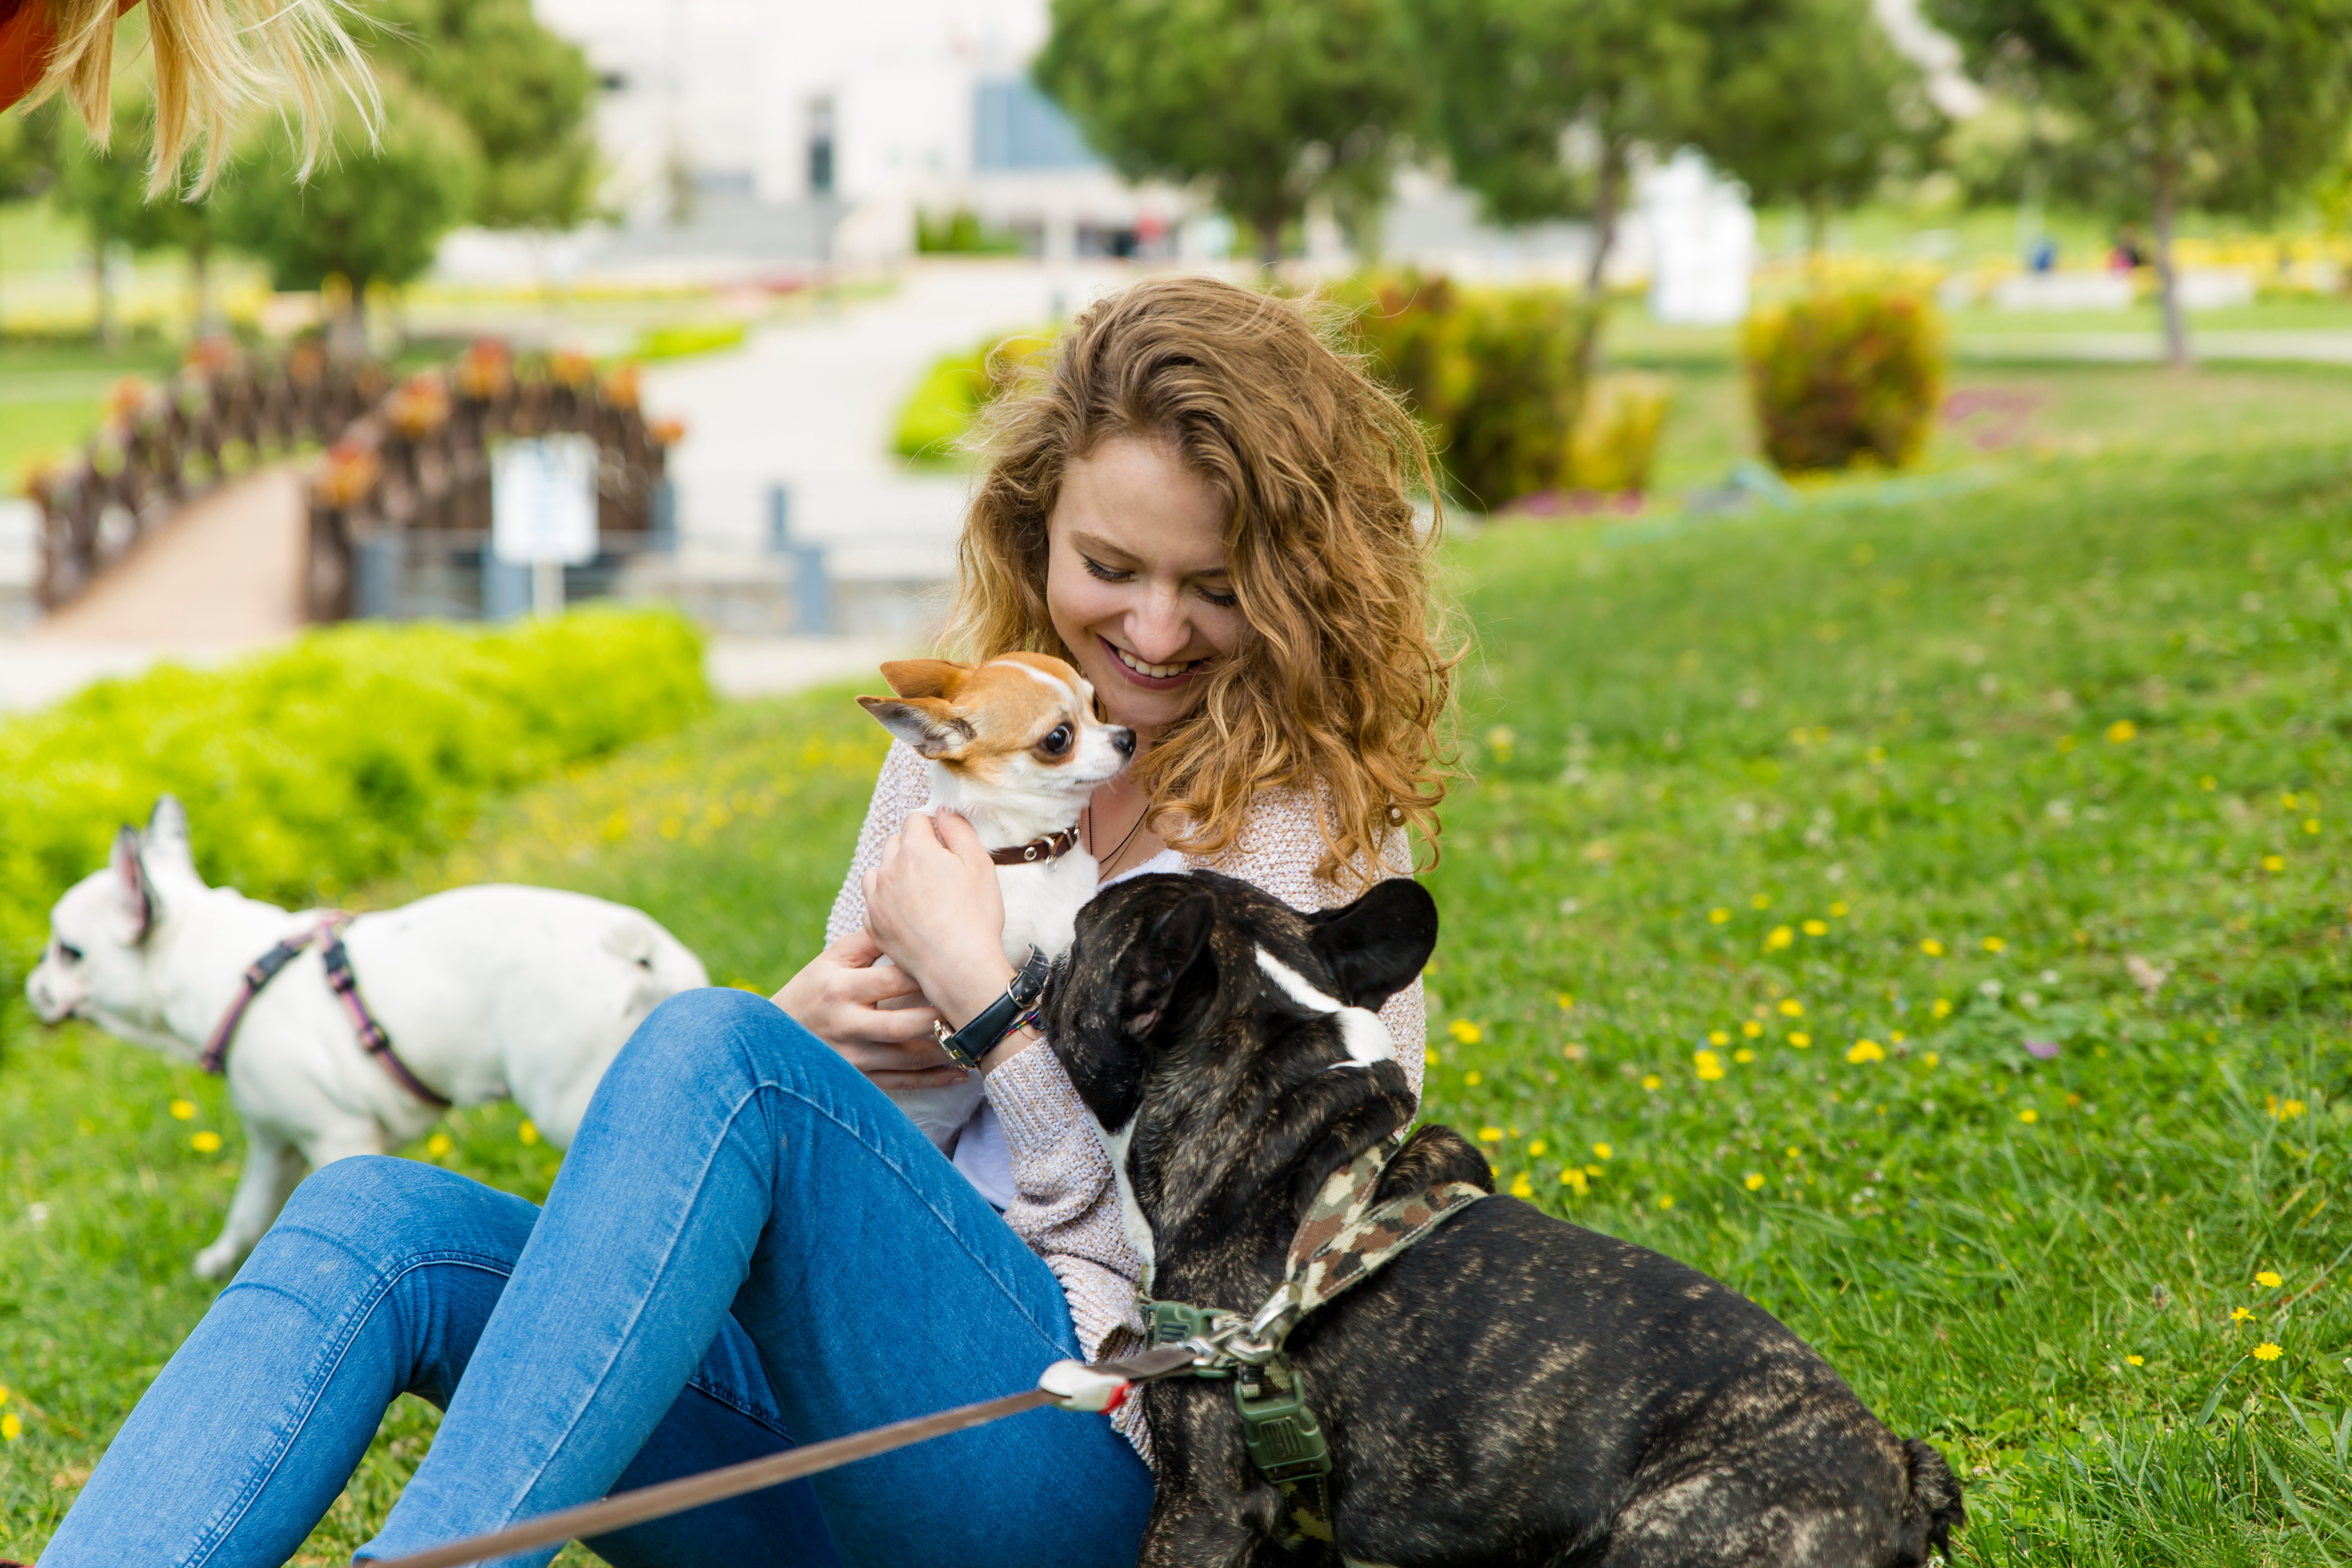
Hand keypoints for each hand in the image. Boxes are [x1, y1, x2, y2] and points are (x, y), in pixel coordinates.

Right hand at [772, 928, 963, 1089]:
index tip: (960, 968)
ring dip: (945, 1051)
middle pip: (903, 1023)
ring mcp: (851, 1057)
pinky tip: (961, 1073)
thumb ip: (868, 943)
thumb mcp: (830, 960)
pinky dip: (933, 1080)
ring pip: (907, 1057)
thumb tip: (908, 922)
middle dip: (941, 1017)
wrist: (772, 1039)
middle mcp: (846, 1024)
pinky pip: (901, 1083)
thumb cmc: (810, 990)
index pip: (892, 980)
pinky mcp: (857, 1080)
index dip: (928, 975)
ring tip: (978, 1041)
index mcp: (840, 988)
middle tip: (978, 1008)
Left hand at [863, 809, 1019, 1030]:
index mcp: (915, 849)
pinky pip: (873, 902)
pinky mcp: (872, 925)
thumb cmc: (975, 915)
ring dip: (894, 872)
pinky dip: (886, 902)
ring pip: (878, 871)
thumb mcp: (979, 864)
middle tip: (938, 870)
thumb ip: (959, 830)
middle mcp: (888, 870)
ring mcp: (876, 899)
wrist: (958, 966)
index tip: (944, 843)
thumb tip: (944, 810)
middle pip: (895, 842)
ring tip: (919, 890)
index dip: (933, 827)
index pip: (915, 819)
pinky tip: (907, 914)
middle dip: (913, 848)